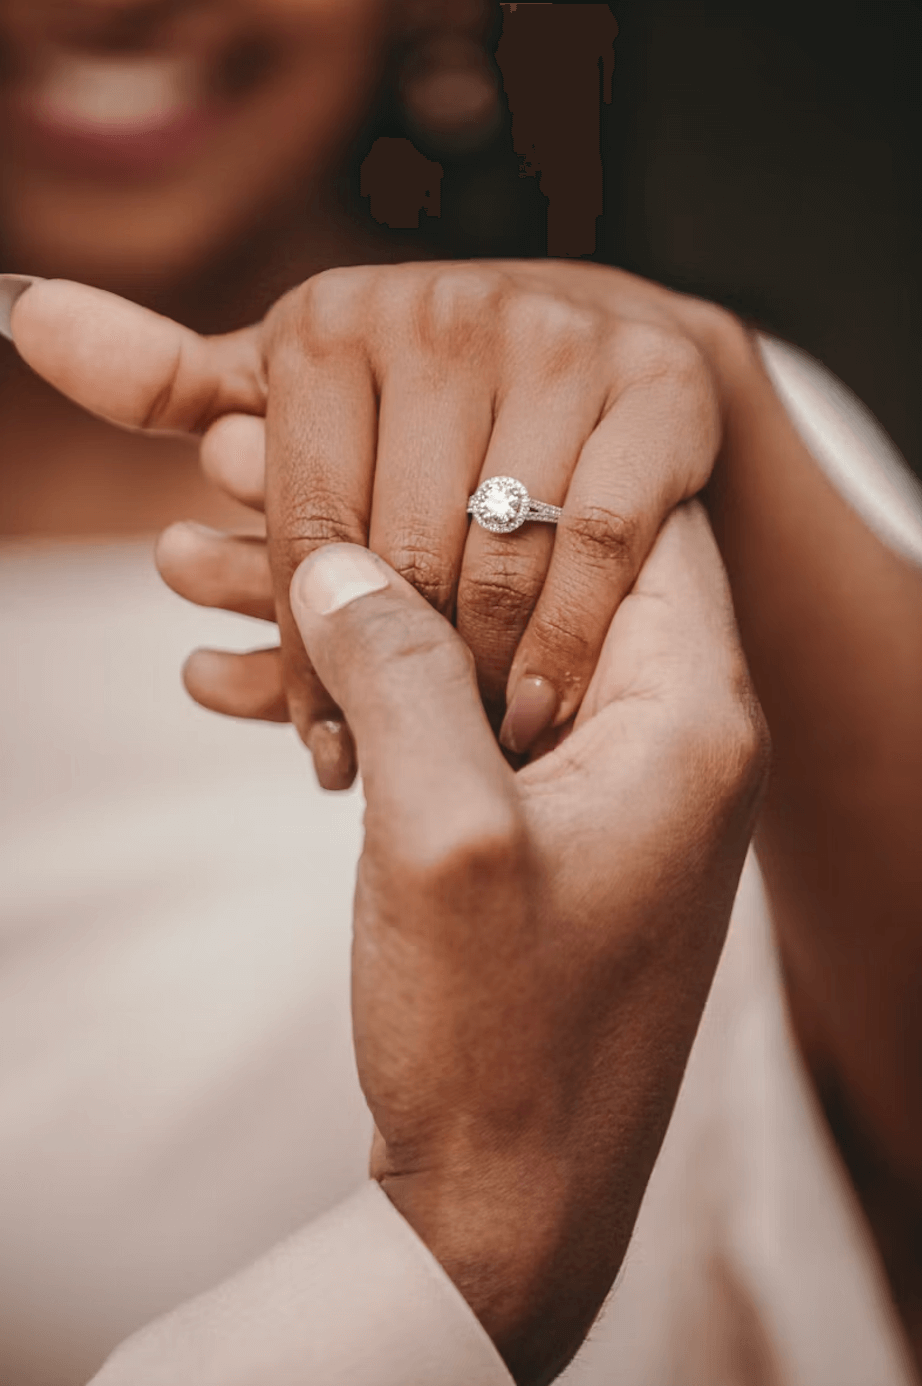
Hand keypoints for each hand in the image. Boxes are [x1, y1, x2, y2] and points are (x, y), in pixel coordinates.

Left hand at [5, 266, 746, 788]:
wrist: (612, 358)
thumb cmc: (432, 399)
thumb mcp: (300, 391)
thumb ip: (170, 379)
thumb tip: (23, 315)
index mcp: (331, 323)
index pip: (304, 528)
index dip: (307, 654)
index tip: (320, 745)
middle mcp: (442, 313)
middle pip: (402, 552)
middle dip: (393, 681)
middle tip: (395, 769)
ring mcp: (558, 345)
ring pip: (500, 557)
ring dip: (479, 678)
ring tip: (462, 753)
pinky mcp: (660, 389)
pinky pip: (602, 544)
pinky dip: (571, 640)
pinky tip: (539, 709)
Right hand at [83, 502, 765, 1385]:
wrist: (507, 1205)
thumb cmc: (504, 1040)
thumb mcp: (443, 837)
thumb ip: (399, 670)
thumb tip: (339, 555)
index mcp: (685, 713)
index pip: (629, 515)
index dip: (509, 458)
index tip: (391, 419)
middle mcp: (658, 733)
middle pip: (522, 572)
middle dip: (385, 525)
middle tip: (247, 474)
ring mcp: (589, 782)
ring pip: (460, 645)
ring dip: (339, 612)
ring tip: (196, 566)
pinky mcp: (528, 827)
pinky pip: (439, 723)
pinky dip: (348, 695)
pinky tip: (231, 676)